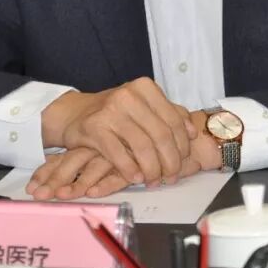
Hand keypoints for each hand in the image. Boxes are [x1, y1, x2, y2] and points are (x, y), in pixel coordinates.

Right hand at [28, 110, 224, 200]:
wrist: (75, 113)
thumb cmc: (115, 112)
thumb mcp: (143, 106)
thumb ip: (169, 114)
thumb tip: (192, 131)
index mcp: (145, 87)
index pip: (173, 120)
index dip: (182, 144)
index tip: (183, 160)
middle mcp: (129, 95)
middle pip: (161, 135)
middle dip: (170, 161)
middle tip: (171, 177)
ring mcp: (111, 111)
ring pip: (143, 147)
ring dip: (152, 170)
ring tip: (154, 180)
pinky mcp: (95, 128)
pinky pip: (120, 155)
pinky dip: (131, 171)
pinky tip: (136, 177)